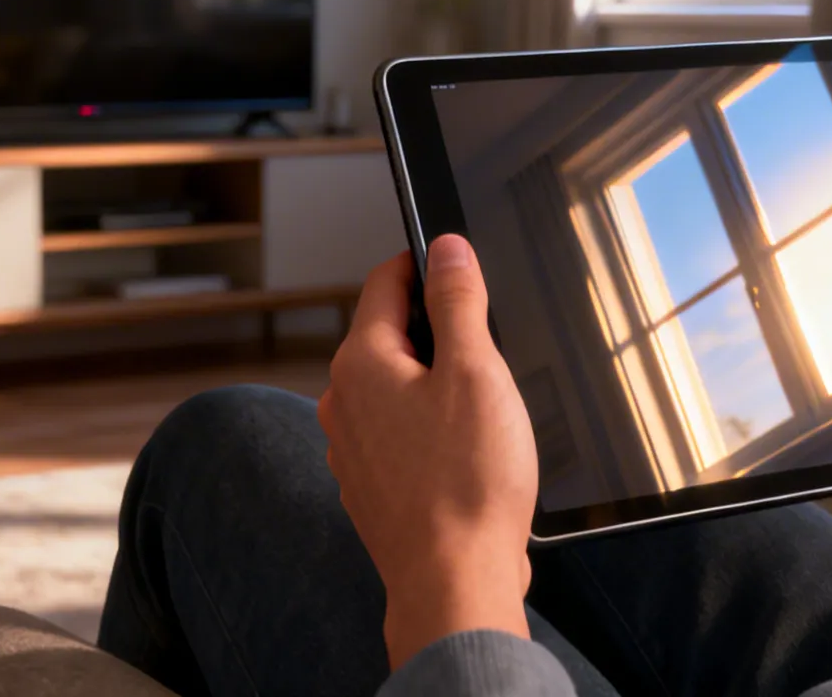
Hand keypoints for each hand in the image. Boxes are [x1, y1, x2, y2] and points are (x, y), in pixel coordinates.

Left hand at [318, 235, 537, 668]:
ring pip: (394, 388)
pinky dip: (430, 429)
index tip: (455, 261)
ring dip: (434, 383)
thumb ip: (458, 301)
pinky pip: (399, 435)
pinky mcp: (371, 486)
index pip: (383, 282)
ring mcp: (351, 449)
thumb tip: (446, 247)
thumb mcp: (477, 371)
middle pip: (388, 335)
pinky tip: (468, 451)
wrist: (455, 583)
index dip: (423, 263)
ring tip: (484, 405)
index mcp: (360, 363)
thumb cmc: (468, 484)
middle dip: (436, 328)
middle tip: (489, 341)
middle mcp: (342, 402)